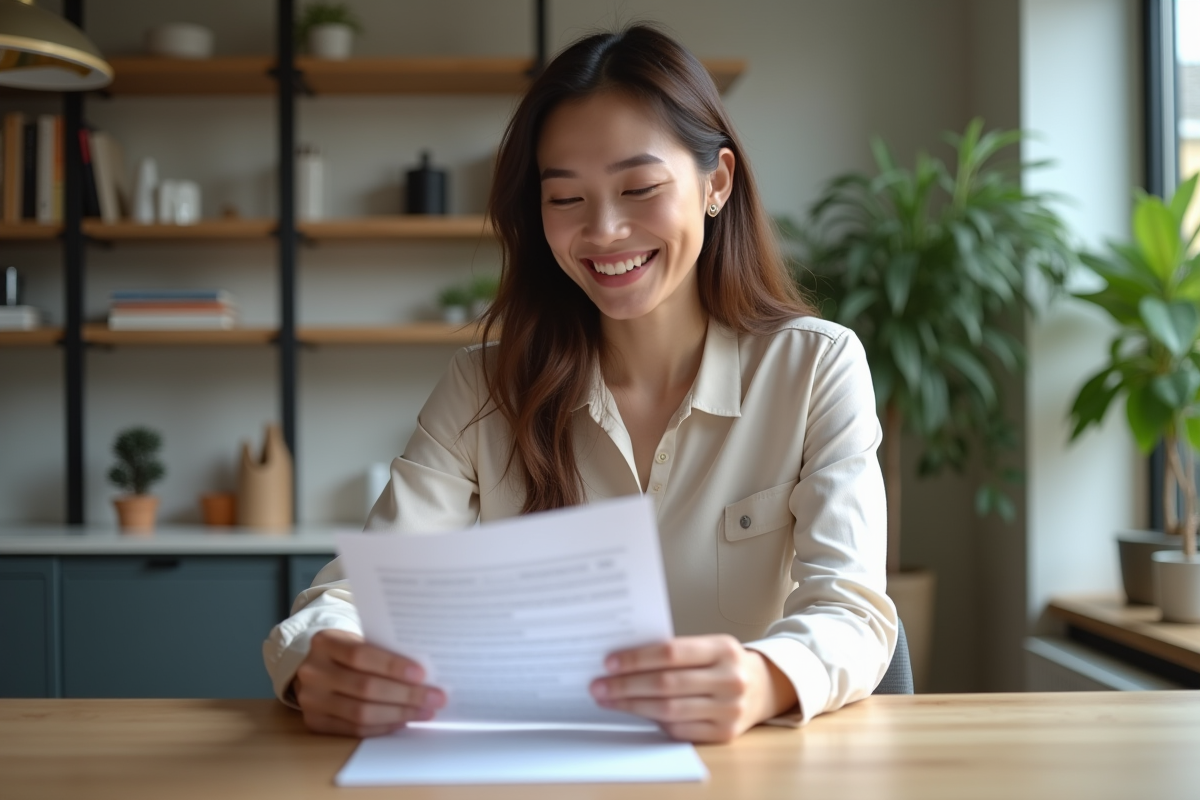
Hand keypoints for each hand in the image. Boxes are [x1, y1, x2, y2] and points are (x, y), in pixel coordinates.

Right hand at [292, 629, 445, 737]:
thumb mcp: (357, 641)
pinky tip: (403, 722)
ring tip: (425, 712)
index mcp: (325, 642)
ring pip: (361, 712)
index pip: (360, 654)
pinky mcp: (314, 722)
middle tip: (435, 697)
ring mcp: (310, 700)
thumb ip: (382, 651)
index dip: (392, 665)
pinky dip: (383, 726)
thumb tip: (425, 673)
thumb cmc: (347, 652)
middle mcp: (313, 671)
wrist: (314, 670)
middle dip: (406, 694)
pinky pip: (354, 730)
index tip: (422, 674)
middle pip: (365, 687)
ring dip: (399, 714)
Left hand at [589, 634, 797, 742]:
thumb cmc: (724, 663)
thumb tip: (623, 660)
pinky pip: (679, 730)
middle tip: (599, 685)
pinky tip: (636, 713)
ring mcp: (729, 709)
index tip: (609, 662)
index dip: (637, 658)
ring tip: (609, 700)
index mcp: (723, 648)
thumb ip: (674, 651)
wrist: (763, 687)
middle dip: (626, 685)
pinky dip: (654, 722)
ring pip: (669, 710)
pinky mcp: (724, 733)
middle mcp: (729, 679)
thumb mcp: (708, 646)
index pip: (671, 652)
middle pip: (666, 684)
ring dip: (632, 705)